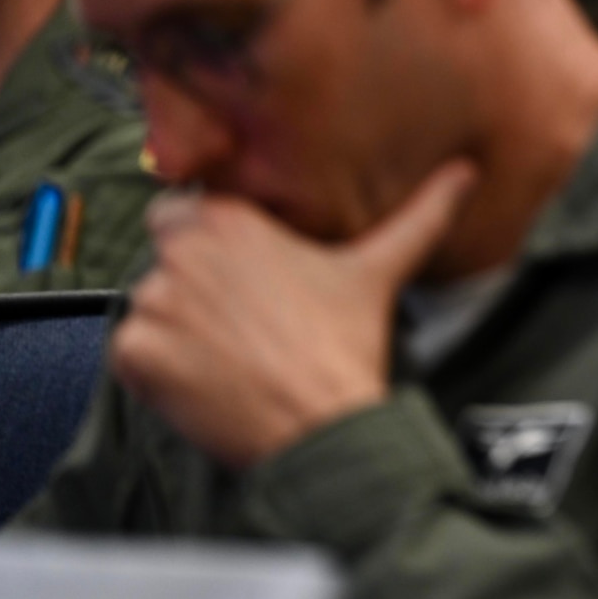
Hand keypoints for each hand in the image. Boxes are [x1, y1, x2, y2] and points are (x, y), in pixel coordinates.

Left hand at [111, 160, 477, 467]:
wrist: (320, 425)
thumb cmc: (346, 344)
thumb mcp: (380, 267)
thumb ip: (422, 212)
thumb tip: (466, 172)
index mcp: (231, 219)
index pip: (189, 206)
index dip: (213, 236)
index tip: (240, 266)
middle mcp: (184, 251)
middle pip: (168, 253)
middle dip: (194, 279)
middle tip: (241, 316)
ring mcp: (153, 303)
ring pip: (151, 303)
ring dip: (178, 324)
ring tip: (231, 351)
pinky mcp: (133, 354)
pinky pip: (131, 349)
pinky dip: (158, 365)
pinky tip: (206, 376)